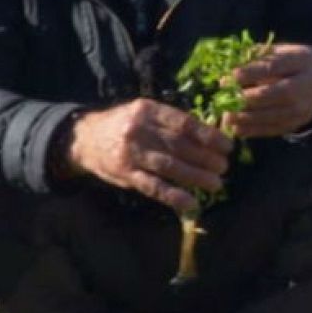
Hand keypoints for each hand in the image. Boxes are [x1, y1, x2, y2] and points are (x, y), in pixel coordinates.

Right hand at [66, 99, 232, 212]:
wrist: (84, 138)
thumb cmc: (122, 124)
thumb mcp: (143, 112)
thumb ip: (169, 121)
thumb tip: (207, 134)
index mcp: (147, 109)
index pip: (183, 123)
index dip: (208, 135)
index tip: (226, 145)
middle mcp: (139, 129)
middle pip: (179, 145)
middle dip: (206, 157)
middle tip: (224, 166)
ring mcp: (131, 153)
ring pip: (169, 166)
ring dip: (196, 177)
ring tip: (216, 183)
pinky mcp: (126, 175)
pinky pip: (153, 187)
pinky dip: (173, 196)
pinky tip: (191, 203)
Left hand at [225, 44, 311, 137]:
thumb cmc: (289, 65)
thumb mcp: (280, 52)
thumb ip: (257, 56)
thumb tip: (230, 63)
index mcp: (300, 62)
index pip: (273, 67)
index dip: (251, 72)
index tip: (231, 75)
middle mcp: (304, 87)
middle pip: (272, 94)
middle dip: (245, 97)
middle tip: (224, 96)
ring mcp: (300, 109)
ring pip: (269, 115)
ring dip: (244, 117)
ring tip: (225, 115)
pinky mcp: (293, 125)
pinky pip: (270, 130)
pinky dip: (250, 130)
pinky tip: (234, 127)